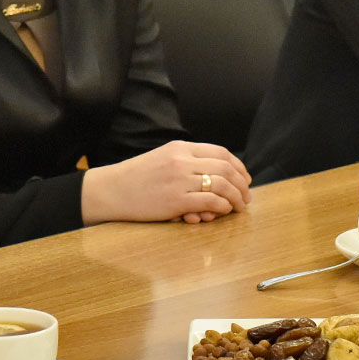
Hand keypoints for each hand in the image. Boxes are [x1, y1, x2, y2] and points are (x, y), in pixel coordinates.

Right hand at [81, 140, 251, 224]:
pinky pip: (210, 202)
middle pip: (226, 169)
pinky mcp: (176, 201)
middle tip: (246, 197)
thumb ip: (187, 161)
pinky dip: (222, 207)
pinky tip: (223, 212)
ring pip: (222, 186)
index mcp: (181, 148)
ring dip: (236, 198)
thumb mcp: (163, 158)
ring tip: (238, 207)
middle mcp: (183, 161)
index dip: (238, 166)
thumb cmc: (137, 178)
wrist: (112, 190)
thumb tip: (215, 173)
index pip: (221, 152)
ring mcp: (180, 180)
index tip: (244, 178)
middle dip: (242, 184)